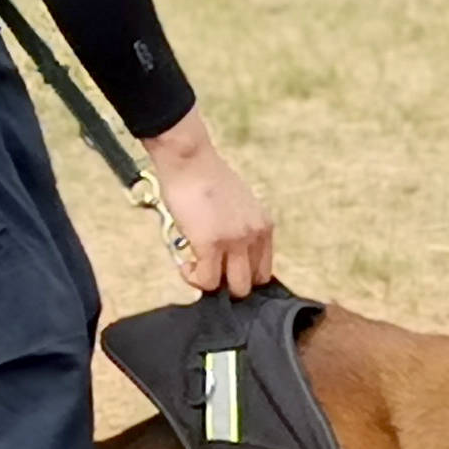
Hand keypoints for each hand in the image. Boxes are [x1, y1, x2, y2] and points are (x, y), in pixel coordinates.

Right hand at [145, 112, 274, 297]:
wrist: (188, 159)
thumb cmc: (204, 179)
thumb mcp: (237, 206)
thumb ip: (239, 230)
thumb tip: (226, 258)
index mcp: (264, 225)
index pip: (264, 270)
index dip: (241, 275)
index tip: (222, 269)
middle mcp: (255, 234)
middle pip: (251, 283)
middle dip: (227, 283)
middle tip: (206, 269)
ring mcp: (235, 241)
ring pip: (234, 289)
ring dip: (211, 283)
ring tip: (194, 266)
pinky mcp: (210, 244)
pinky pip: (206, 281)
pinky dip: (192, 278)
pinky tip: (183, 264)